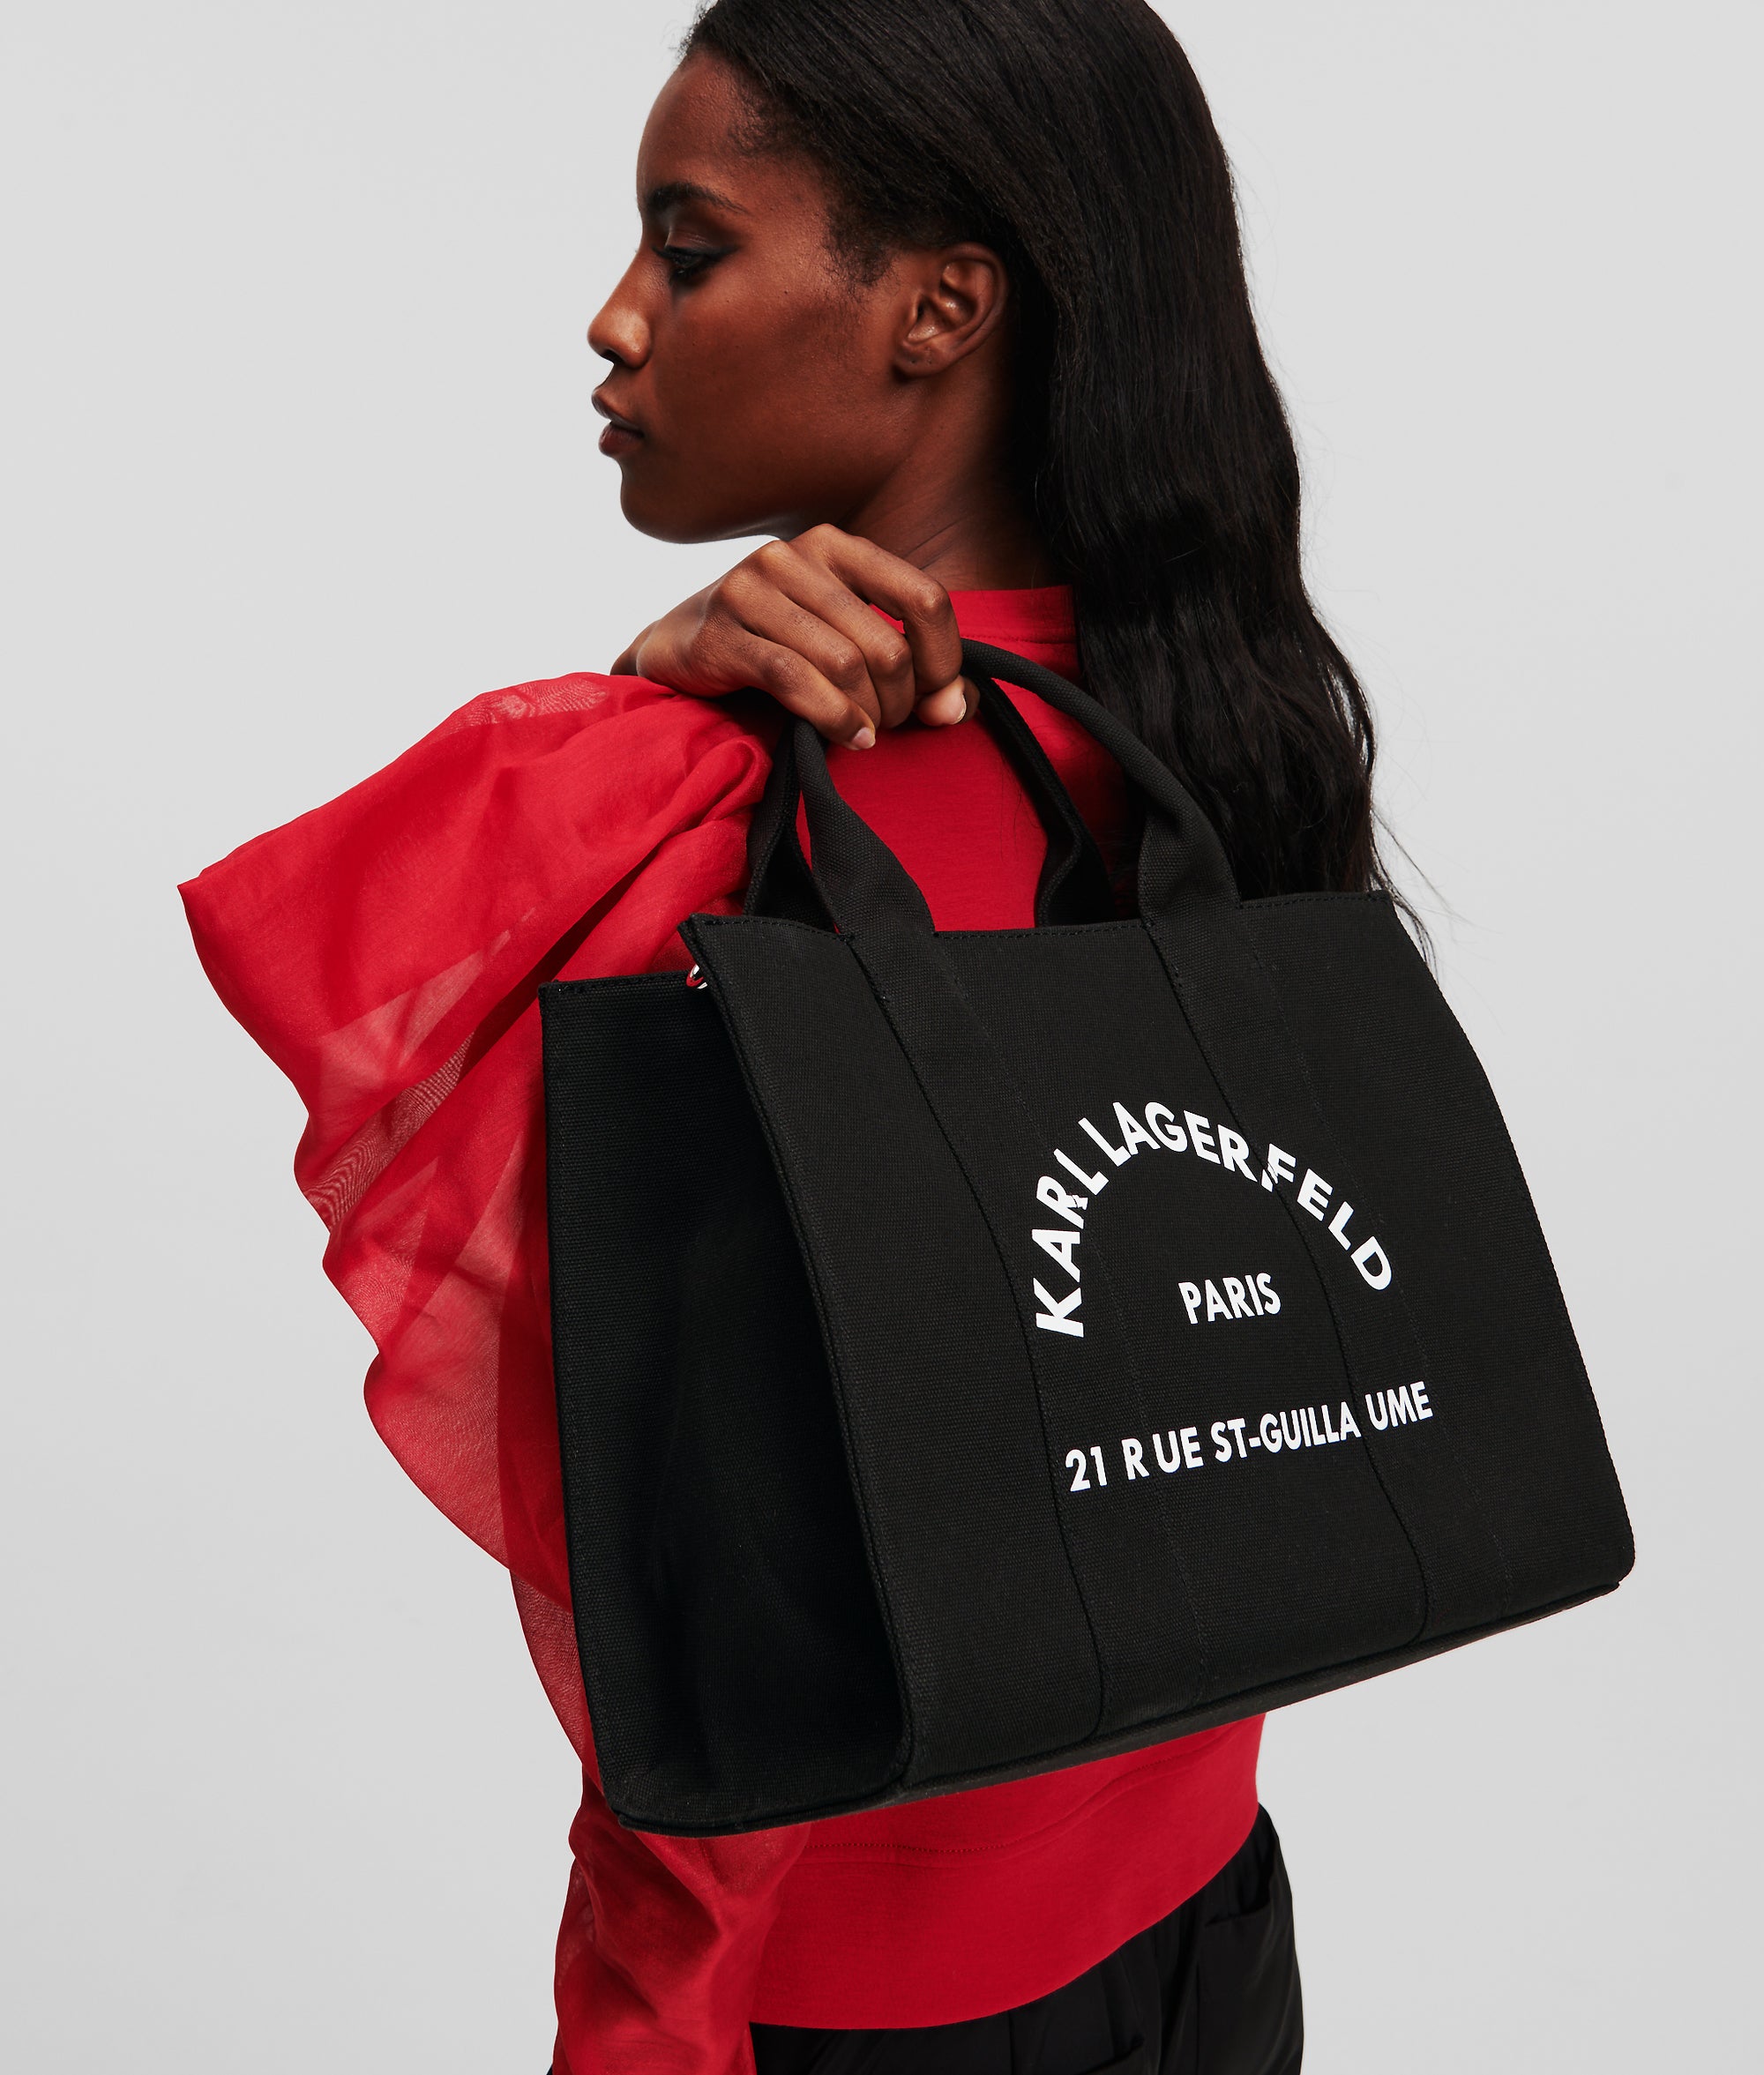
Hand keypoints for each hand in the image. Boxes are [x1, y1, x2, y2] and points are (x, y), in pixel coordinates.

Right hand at [611, 525, 971, 747]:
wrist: (676, 651)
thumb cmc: (774, 647)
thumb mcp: (846, 643)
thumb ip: (914, 672)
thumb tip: (955, 709)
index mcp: (838, 546)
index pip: (925, 598)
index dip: (944, 660)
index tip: (936, 698)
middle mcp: (796, 555)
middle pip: (886, 645)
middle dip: (900, 701)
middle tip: (887, 725)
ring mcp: (752, 588)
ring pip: (845, 665)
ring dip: (867, 715)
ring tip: (864, 733)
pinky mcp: (721, 633)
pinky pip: (795, 680)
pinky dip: (832, 718)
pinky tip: (846, 737)